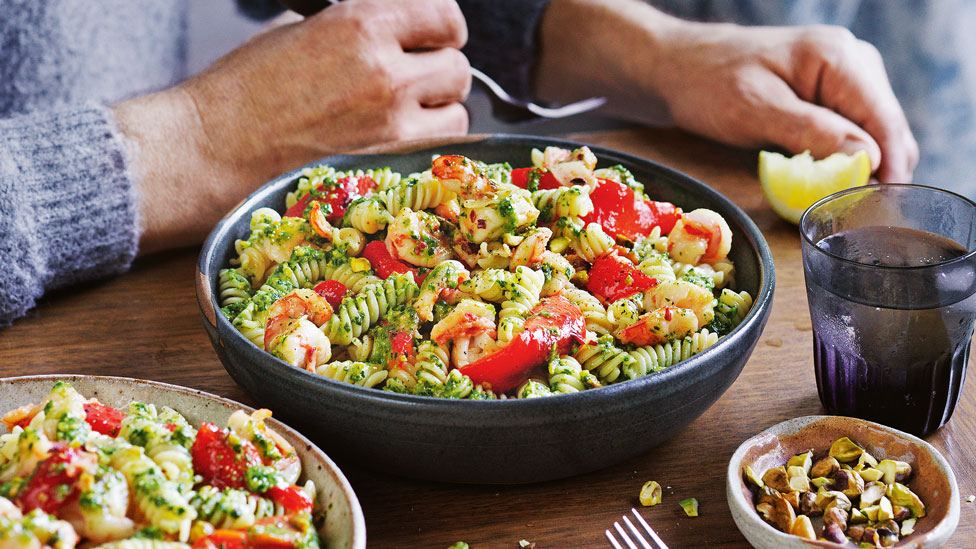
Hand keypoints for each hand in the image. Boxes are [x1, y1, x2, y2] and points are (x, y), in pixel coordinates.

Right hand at [115, 0, 469, 253]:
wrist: (210, 151)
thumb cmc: (245, 91)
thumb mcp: (302, 32)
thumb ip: (360, 29)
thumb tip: (398, 33)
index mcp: (361, 24)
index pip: (444, 15)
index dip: (443, 29)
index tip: (434, 40)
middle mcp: (384, 72)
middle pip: (457, 67)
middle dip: (438, 74)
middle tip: (412, 85)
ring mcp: (390, 124)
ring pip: (457, 113)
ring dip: (437, 114)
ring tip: (400, 118)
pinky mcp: (386, 167)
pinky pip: (439, 151)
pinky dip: (427, 147)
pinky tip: (394, 145)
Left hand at [536, 0, 917, 182]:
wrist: (679, 67)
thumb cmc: (709, 84)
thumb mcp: (756, 111)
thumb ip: (813, 133)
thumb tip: (869, 160)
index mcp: (838, 57)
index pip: (883, 118)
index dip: (890, 166)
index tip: (882, 207)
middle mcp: (852, 61)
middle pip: (887, 127)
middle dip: (880, 170)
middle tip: (861, 214)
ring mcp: (844, 78)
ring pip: (874, 133)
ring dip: (864, 167)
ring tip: (846, 203)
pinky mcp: (830, 95)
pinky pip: (853, 132)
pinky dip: (846, 159)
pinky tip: (831, 182)